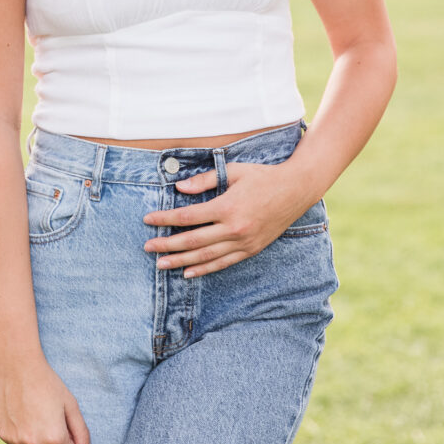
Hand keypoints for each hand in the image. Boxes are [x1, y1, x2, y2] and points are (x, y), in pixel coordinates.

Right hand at [0, 352, 93, 443]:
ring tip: (41, 418)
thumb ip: (81, 431)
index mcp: (54, 438)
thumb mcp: (70, 404)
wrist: (17, 367)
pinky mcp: (4, 436)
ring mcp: (17, 442)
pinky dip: (26, 438)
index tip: (69, 429)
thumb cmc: (47, 383)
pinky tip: (26, 417)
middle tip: (55, 422)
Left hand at [142, 159, 312, 277]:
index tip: (148, 219)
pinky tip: (188, 272)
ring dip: (180, 261)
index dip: (165, 219)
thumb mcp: (233, 171)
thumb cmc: (262, 177)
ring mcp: (243, 242)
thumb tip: (179, 187)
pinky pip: (223, 263)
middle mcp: (233, 228)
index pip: (188, 217)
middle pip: (192, 240)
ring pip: (205, 256)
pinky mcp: (250, 250)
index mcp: (227, 207)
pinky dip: (204, 269)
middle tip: (147, 246)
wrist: (295, 190)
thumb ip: (205, 180)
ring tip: (160, 264)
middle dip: (167, 244)